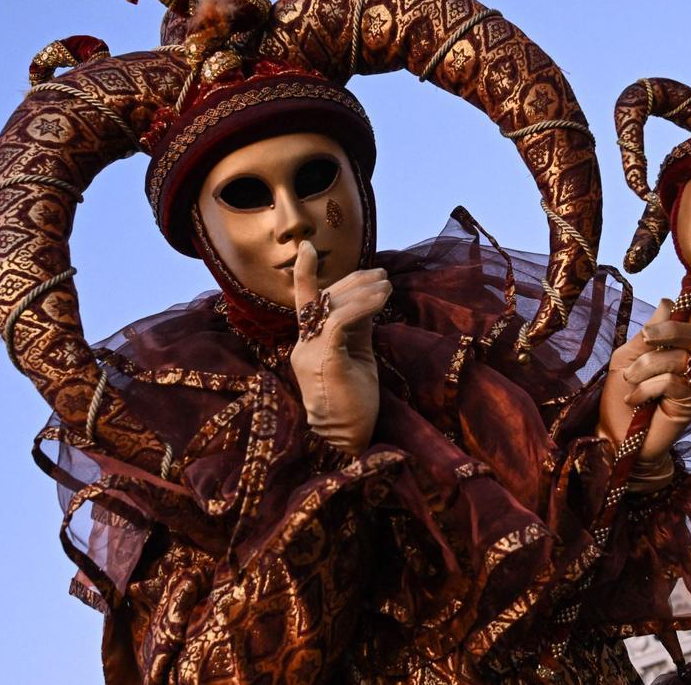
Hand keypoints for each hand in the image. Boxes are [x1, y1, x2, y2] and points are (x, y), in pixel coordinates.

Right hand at [289, 241, 391, 453]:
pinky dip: (362, 305)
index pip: (304, 303)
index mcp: (308, 345)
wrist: (346, 441)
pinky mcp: (326, 362)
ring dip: (362, 289)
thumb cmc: (354, 402)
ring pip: (330, 306)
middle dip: (352, 280)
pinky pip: (339, 322)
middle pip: (321, 299)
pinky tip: (382, 299)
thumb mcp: (357, 355)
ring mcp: (311, 354)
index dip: (304, 274)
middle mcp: (304, 346)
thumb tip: (369, 298)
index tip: (306, 249)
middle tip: (381, 274)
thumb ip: (358, 327)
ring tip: (386, 284)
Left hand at [598, 281, 690, 463]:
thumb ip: (647, 336)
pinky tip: (637, 400)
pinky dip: (649, 386)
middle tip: (647, 336)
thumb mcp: (626, 360)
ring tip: (631, 382)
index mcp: (672, 348)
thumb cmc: (618, 398)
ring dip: (648, 365)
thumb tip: (669, 303)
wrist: (615, 438)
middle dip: (670, 329)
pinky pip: (674, 381)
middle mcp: (688, 363)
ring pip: (679, 357)